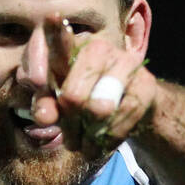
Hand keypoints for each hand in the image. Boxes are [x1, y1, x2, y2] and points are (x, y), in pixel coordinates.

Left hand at [41, 14, 158, 154]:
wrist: (130, 107)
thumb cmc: (85, 100)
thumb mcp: (58, 104)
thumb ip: (45, 106)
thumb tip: (43, 116)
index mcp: (68, 47)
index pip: (53, 38)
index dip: (44, 50)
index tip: (38, 66)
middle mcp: (96, 47)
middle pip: (73, 96)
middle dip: (69, 125)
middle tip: (70, 139)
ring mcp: (124, 62)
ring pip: (99, 109)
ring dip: (90, 136)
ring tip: (86, 145)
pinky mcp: (146, 82)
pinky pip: (124, 117)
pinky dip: (111, 137)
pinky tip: (104, 144)